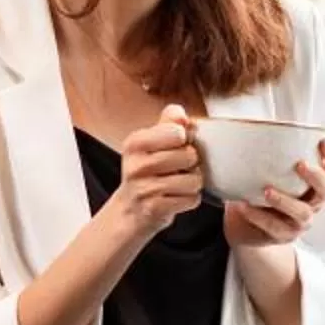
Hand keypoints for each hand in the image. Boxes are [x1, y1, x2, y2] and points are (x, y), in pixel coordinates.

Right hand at [105, 105, 204, 237]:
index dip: (185, 139)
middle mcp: (136, 165)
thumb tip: (181, 115)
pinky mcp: (154, 209)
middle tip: (178, 168)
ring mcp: (144, 189)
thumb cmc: (146, 173)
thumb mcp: (151, 143)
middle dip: (191, 163)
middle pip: (189, 155)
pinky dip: (190, 200)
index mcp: (135, 142)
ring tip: (178, 184)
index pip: (177, 131)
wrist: (130, 209)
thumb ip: (168, 123)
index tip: (176, 146)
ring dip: (192, 183)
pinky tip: (176, 198)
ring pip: (194, 179)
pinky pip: (191, 199)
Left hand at [223, 138, 324, 248]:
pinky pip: (275, 227)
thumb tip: (253, 121)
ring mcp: (300, 221)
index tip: (322, 142)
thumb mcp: (266, 167)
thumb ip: (269, 148)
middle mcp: (314, 202)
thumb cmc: (258, 187)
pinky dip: (259, 216)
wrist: (243, 223)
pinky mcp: (283, 236)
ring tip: (265, 190)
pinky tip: (244, 206)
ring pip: (303, 213)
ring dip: (285, 201)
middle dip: (317, 177)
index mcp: (316, 182)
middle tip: (299, 164)